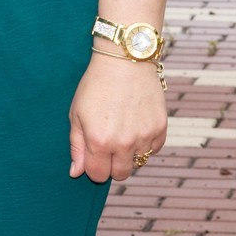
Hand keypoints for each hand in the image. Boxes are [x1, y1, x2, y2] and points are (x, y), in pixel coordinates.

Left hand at [68, 52, 167, 182]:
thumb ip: (76, 146)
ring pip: (137, 162)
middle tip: (109, 144)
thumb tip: (76, 173)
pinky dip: (145, 143)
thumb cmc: (96, 85)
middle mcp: (123, 143)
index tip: (94, 154)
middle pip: (120, 174)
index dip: (94, 167)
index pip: (98, 175)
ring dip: (129, 152)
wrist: (125, 59)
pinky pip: (153, 149)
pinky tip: (136, 124)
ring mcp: (144, 137)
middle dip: (112, 165)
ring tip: (123, 128)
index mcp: (98, 141)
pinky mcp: (160, 129)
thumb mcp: (77, 113)